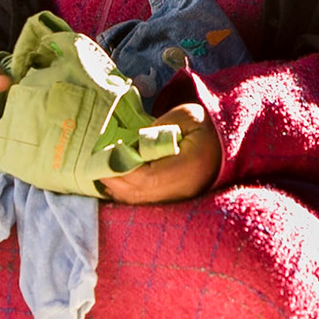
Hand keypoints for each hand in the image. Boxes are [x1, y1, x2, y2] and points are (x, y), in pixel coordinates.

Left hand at [98, 104, 219, 204]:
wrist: (226, 146)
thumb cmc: (206, 126)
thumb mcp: (186, 117)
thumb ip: (159, 129)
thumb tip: (132, 145)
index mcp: (190, 167)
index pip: (148, 176)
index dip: (122, 168)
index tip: (103, 155)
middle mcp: (185, 189)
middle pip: (140, 192)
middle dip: (113, 180)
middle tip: (92, 165)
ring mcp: (181, 199)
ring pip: (141, 201)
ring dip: (117, 188)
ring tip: (98, 171)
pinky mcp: (175, 201)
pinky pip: (146, 201)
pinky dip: (126, 192)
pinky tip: (113, 180)